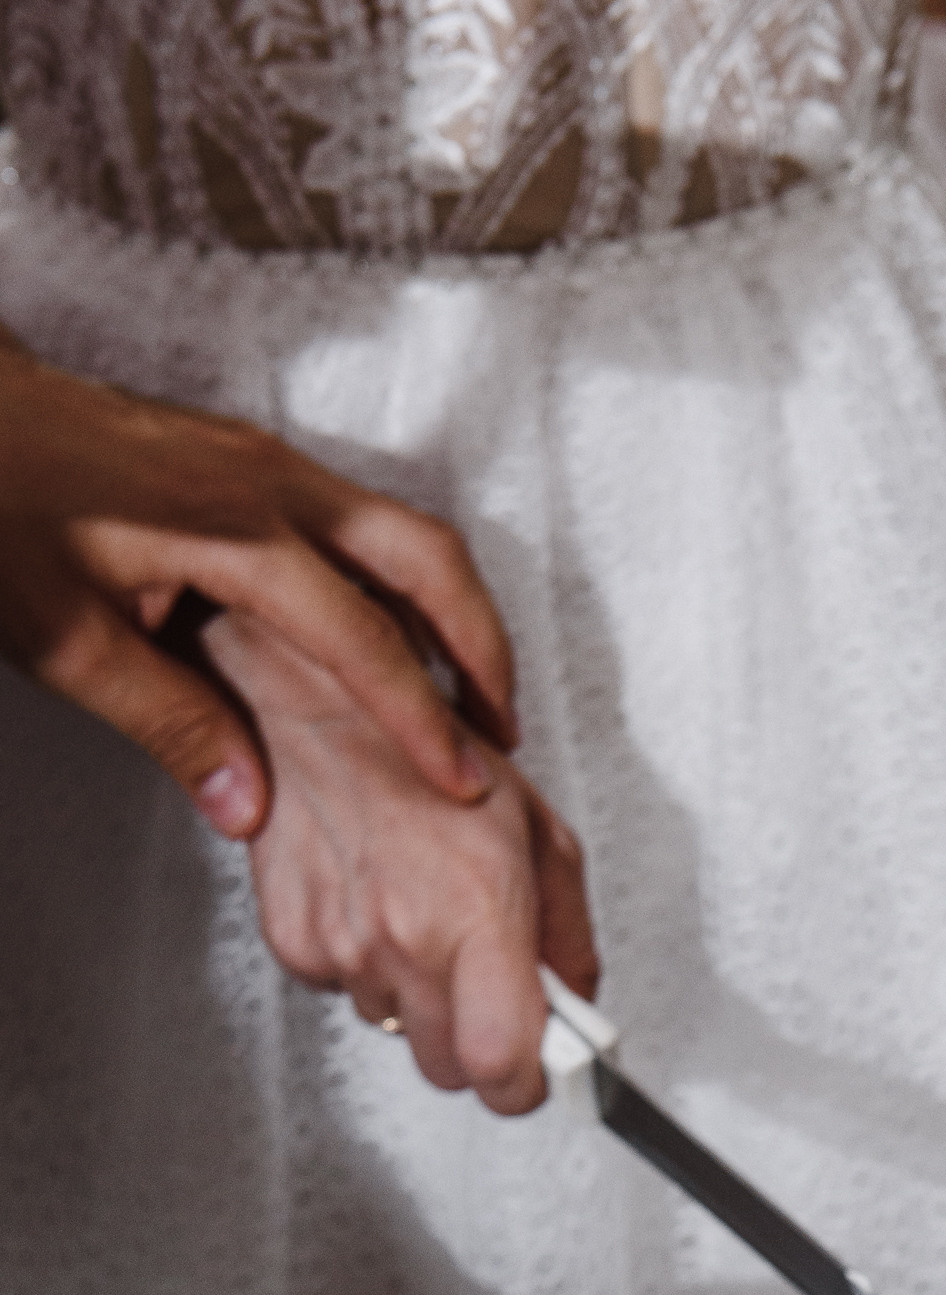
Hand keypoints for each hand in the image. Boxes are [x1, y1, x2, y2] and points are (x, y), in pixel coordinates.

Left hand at [0, 327, 515, 839]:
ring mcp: (264, 462)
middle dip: (482, 647)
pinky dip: (400, 586)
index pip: (364, 641)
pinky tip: (388, 640)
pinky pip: (359, 522)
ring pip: (402, 532)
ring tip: (464, 694)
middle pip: (426, 558)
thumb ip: (168, 723)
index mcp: (233, 534)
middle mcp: (269, 484)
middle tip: (502, 728)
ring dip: (450, 613)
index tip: (463, 779)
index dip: (422, 721)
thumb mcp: (64, 638)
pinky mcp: (250, 460)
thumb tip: (247, 804)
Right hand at [205, 608, 594, 1114]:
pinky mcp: (296, 944)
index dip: (527, 1084)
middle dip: (478, 1044)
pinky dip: (369, 967)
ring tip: (426, 920)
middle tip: (489, 991)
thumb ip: (569, 934)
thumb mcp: (540, 833)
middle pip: (450, 1070)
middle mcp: (406, 938)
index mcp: (477, 912)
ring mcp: (345, 947)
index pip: (503, 1066)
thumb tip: (578, 1001)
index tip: (541, 1071)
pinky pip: (348, 994)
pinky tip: (379, 907)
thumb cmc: (431, 752)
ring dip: (420, 998)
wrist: (320, 706)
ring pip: (397, 1031)